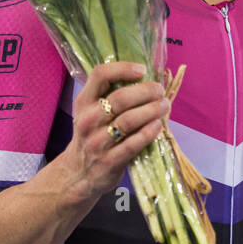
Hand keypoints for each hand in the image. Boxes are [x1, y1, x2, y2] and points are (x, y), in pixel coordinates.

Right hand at [64, 62, 167, 203]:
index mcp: (84, 102)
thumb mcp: (92, 113)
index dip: (123, 69)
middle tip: (160, 91)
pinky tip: (158, 125)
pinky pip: (132, 144)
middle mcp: (88, 120)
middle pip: (120, 98)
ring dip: (152, 110)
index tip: (142, 70)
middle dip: (146, 92)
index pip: (100, 75)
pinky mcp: (109, 161)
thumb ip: (110, 96)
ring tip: (165, 105)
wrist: (77, 174)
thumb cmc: (93, 136)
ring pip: (128, 120)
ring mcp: (97, 142)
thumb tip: (146, 79)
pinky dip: (148, 132)